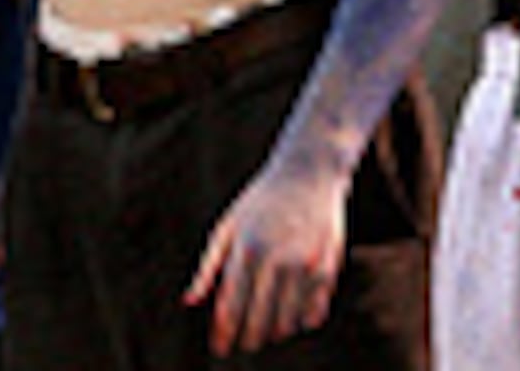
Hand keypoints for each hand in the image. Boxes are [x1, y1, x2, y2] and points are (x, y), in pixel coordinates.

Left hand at [187, 155, 349, 354]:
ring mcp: (305, 263)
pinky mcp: (329, 264)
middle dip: (249, 338)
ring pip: (287, 319)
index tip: (220, 349)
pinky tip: (295, 322)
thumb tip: (190, 302)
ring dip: (276, 332)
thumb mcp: (228, 226)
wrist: (309, 170)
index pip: (231, 308)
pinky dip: (304, 321)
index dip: (224, 334)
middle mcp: (277, 259)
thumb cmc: (261, 199)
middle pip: (259, 319)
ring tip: (269, 334)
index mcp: (247, 250)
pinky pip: (316, 309)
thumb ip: (208, 267)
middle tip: (245, 344)